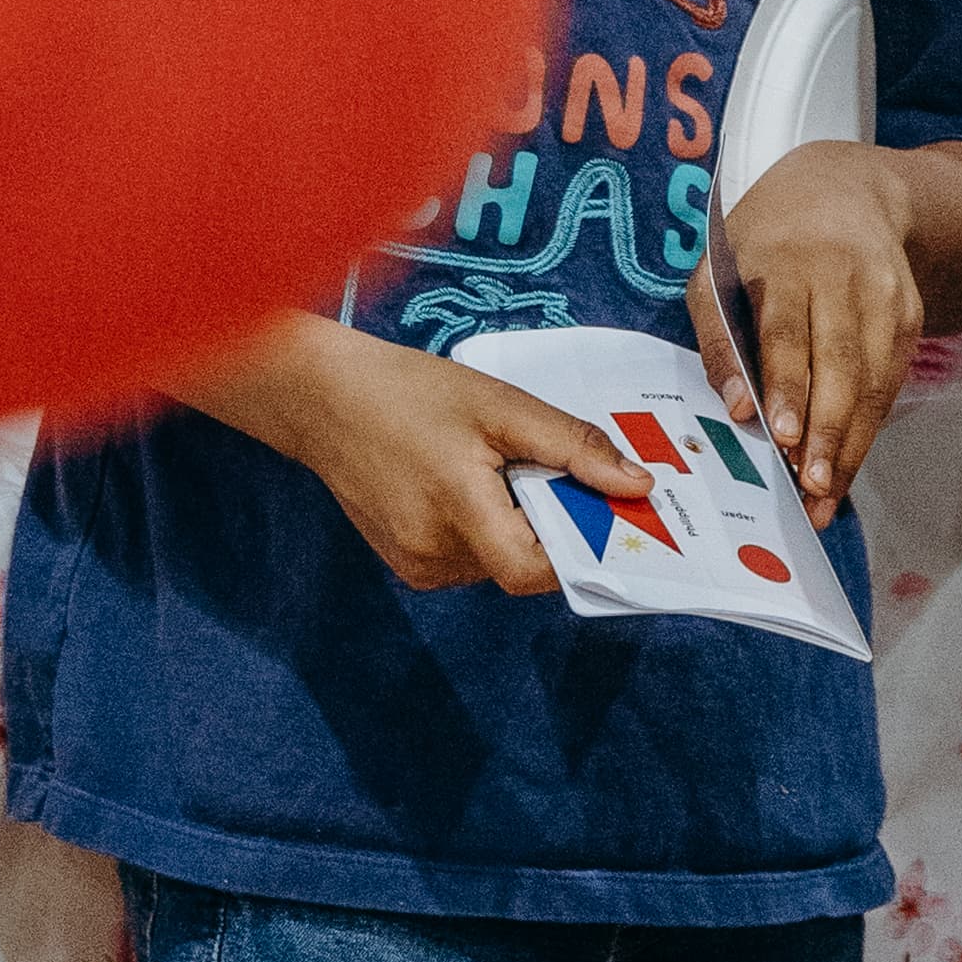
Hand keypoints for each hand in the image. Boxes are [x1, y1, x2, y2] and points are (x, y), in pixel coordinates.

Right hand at [196, 314, 633, 599]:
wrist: (324, 401)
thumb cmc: (412, 392)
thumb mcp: (501, 404)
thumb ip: (573, 447)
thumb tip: (637, 487)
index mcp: (458, 513)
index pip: (537, 569)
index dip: (582, 547)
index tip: (611, 513)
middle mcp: (434, 556)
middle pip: (523, 562)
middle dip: (554, 522)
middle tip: (559, 470)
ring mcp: (416, 567)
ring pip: (499, 561)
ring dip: (519, 523)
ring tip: (501, 465)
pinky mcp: (406, 565)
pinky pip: (470, 558)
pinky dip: (488, 527)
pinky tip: (471, 482)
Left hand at [712, 139, 929, 520]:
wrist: (844, 190)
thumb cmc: (763, 243)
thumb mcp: (718, 271)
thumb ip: (718, 337)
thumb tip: (738, 410)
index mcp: (785, 260)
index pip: (788, 330)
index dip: (787, 385)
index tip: (781, 435)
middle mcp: (842, 274)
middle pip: (839, 361)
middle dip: (827, 429)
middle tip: (810, 488)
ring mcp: (884, 293)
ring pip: (872, 379)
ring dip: (850, 443)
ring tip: (825, 496)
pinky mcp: (909, 313)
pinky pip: (890, 380)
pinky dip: (869, 426)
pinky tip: (845, 464)